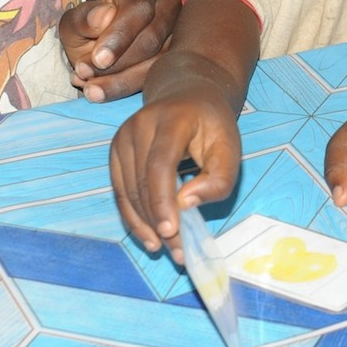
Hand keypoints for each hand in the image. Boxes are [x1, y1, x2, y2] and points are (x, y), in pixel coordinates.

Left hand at [62, 0, 179, 101]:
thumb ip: (83, 18)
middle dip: (118, 64)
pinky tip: (104, 93)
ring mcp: (178, 33)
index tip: (98, 59)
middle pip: (151, 39)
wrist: (100, 46)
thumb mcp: (74, 22)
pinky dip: (130, 88)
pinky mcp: (178, 57)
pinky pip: (160, 77)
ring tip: (91, 90)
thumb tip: (105, 16)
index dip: (119, 36)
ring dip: (123, 81)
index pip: (138, 9)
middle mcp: (166, 6)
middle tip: (87, 77)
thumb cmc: (89, 29)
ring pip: (159, 62)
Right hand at [108, 87, 239, 259]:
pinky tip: (149, 235)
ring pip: (128, 191)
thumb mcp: (230, 146)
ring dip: (145, 225)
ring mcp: (123, 137)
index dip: (163, 200)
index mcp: (172, 118)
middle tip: (177, 253)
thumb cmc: (212, 124)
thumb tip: (187, 204)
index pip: (160, 164)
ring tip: (166, 249)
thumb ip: (218, 177)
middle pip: (142, 183)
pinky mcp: (115, 151)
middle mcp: (140, 125)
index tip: (171, 232)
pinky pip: (120, 190)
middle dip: (158, 221)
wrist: (187, 94)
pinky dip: (133, 216)